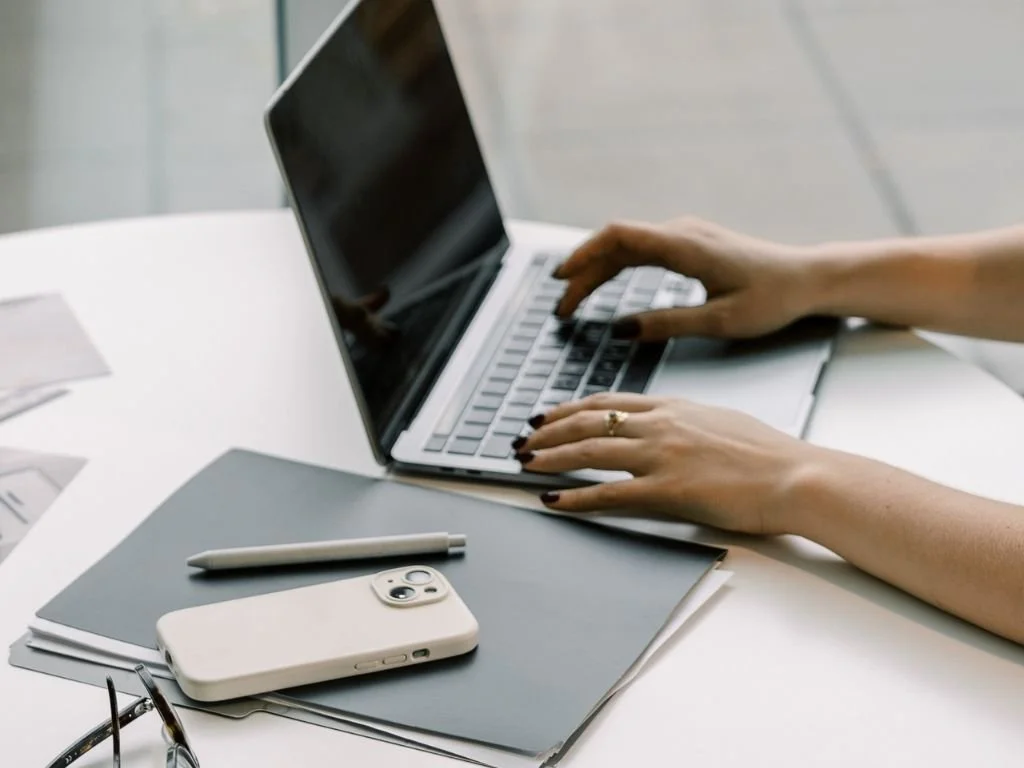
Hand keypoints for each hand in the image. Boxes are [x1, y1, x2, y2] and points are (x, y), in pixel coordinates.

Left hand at [514, 393, 816, 534]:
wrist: (796, 475)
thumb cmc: (770, 454)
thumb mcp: (721, 421)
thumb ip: (686, 421)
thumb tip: (668, 425)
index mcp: (674, 407)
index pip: (608, 402)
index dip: (570, 408)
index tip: (547, 414)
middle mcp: (661, 425)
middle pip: (589, 422)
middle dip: (549, 431)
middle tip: (523, 439)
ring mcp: (662, 455)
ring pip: (590, 451)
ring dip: (551, 457)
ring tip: (525, 464)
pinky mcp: (667, 489)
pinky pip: (608, 492)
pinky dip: (575, 496)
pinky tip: (554, 500)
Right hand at [554, 217, 823, 340]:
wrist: (809, 279)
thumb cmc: (772, 300)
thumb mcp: (719, 322)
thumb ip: (666, 324)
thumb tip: (621, 330)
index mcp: (685, 247)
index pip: (619, 238)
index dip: (584, 256)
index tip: (562, 280)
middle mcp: (682, 232)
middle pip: (616, 243)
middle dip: (584, 273)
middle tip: (561, 307)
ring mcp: (686, 235)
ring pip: (627, 245)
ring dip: (598, 270)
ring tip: (575, 299)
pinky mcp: (692, 243)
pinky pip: (642, 248)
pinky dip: (618, 266)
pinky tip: (606, 284)